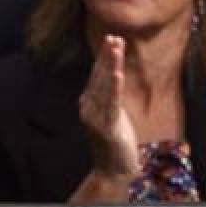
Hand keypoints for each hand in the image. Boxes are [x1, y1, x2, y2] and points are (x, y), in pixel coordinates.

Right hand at [79, 35, 139, 179]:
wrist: (113, 169)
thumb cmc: (114, 140)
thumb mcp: (109, 112)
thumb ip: (107, 94)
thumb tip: (111, 72)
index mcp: (87, 102)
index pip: (96, 74)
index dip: (104, 56)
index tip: (112, 39)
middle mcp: (88, 107)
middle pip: (98, 76)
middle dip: (107, 56)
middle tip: (114, 37)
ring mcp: (96, 117)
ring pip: (105, 85)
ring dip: (111, 65)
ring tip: (116, 48)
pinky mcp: (107, 127)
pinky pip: (112, 103)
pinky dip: (114, 87)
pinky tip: (118, 74)